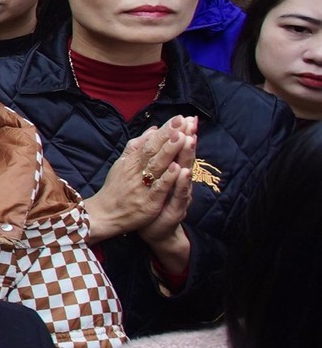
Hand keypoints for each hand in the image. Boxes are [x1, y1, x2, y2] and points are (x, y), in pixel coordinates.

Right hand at [86, 118, 190, 241]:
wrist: (104, 214)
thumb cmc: (115, 188)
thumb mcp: (122, 163)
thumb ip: (137, 146)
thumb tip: (153, 129)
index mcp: (132, 161)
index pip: (151, 142)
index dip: (166, 130)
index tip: (180, 118)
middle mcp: (136, 171)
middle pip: (154, 150)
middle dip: (169, 136)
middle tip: (183, 121)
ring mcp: (142, 186)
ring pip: (157, 166)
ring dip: (169, 151)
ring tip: (182, 137)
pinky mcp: (148, 203)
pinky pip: (158, 189)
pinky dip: (167, 179)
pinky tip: (176, 169)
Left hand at [137, 129, 194, 280]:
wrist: (156, 230)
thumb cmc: (155, 201)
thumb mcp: (156, 177)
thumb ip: (159, 158)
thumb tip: (160, 136)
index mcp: (173, 173)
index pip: (179, 150)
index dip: (184, 134)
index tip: (188, 117)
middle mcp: (180, 182)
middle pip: (185, 158)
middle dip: (188, 140)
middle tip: (192, 124)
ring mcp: (179, 195)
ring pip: (185, 174)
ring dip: (187, 157)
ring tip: (190, 141)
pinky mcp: (175, 209)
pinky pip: (179, 194)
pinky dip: (180, 183)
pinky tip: (182, 171)